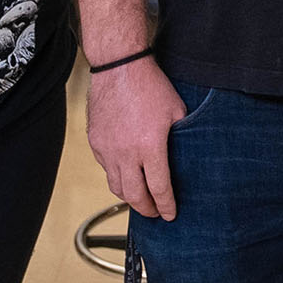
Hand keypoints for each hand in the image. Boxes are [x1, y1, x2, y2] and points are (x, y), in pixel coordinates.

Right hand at [86, 60, 187, 220]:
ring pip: (116, 186)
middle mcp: (126, 153)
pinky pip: (105, 168)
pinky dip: (117, 176)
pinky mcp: (95, 142)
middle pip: (135, 196)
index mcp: (150, 147)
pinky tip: (126, 174)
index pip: (159, 188)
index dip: (166, 205)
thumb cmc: (151, 86)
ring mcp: (107, 149)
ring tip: (140, 199)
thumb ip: (182, 136)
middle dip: (147, 209)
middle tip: (155, 213)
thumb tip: (187, 153)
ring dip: (129, 197)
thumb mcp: (177, 111)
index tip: (170, 214)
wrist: (119, 67)